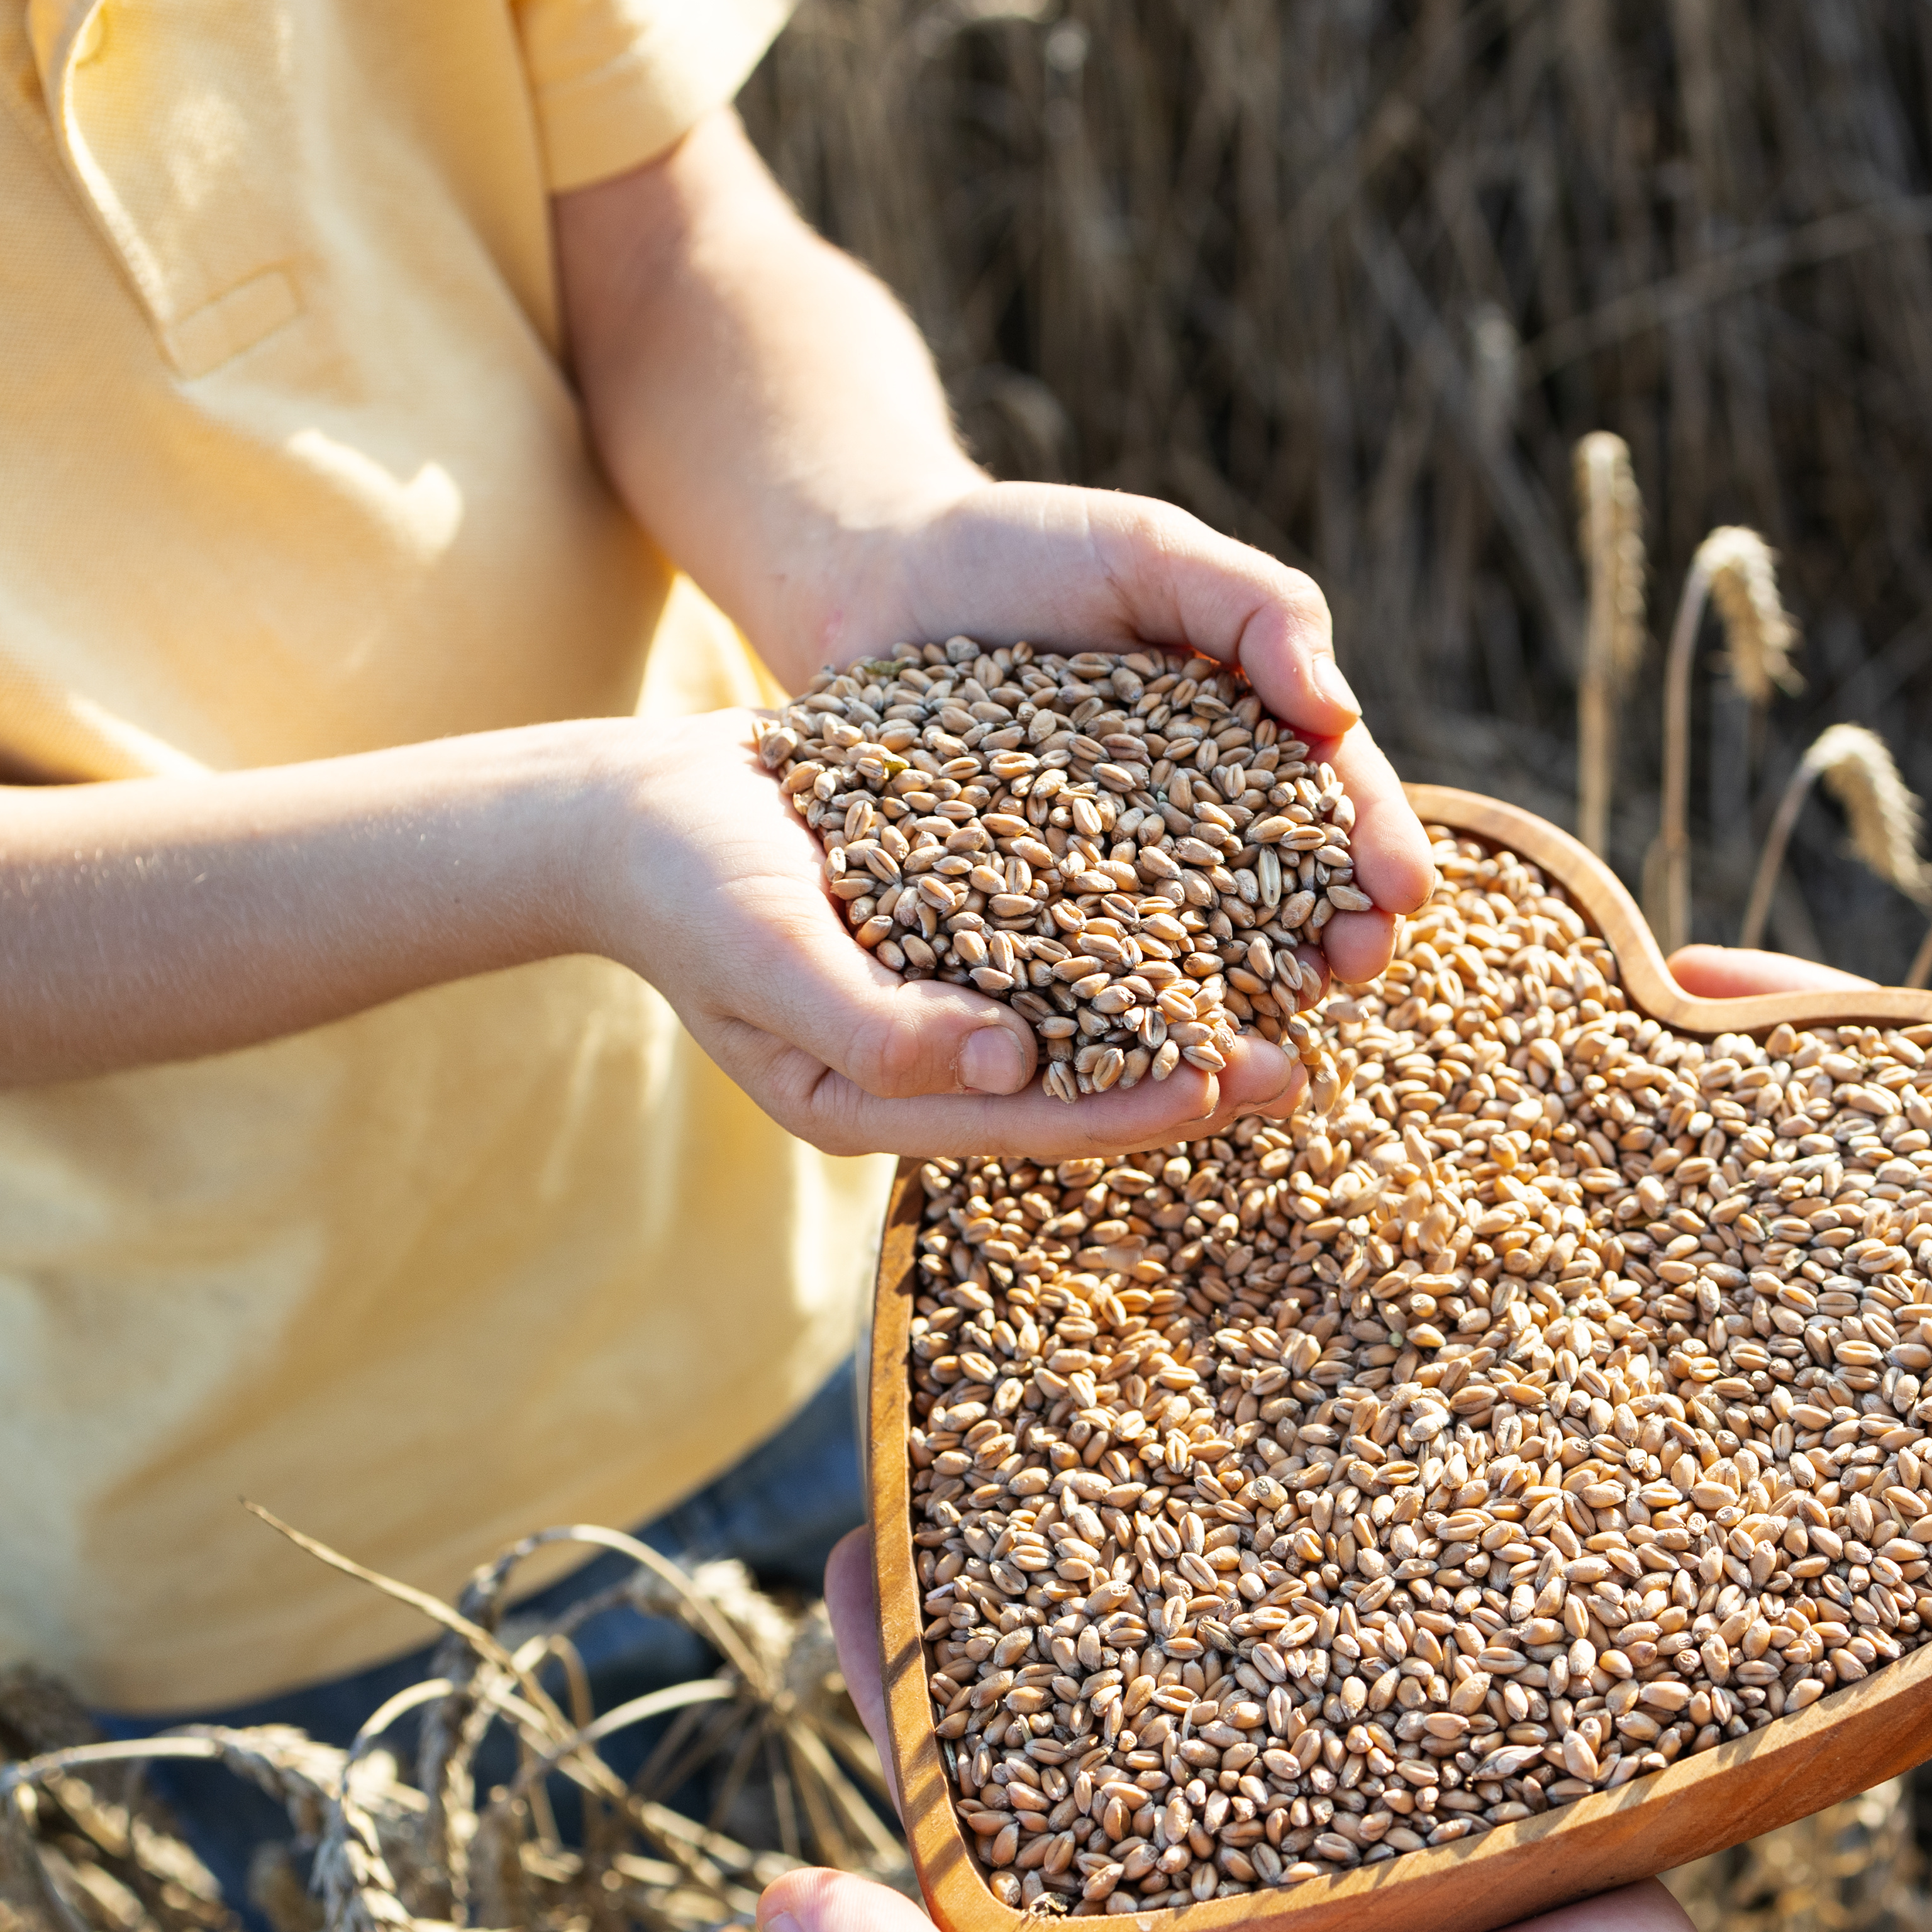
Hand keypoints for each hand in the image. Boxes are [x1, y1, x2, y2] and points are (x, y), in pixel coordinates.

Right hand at [583, 710, 1309, 1156]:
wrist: (634, 806)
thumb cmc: (685, 885)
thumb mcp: (768, 956)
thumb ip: (880, 1028)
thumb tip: (1017, 1068)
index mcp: (878, 1101)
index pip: (1029, 1125)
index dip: (1131, 1111)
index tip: (1227, 1086)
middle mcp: (931, 1058)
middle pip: (1080, 1083)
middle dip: (1188, 1075)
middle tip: (1297, 1061)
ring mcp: (950, 989)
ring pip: (1092, 1013)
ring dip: (1188, 998)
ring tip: (1289, 983)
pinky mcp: (966, 914)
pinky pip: (1071, 932)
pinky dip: (1146, 921)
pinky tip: (1225, 887)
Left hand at [752, 1532, 1893, 1931]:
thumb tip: (779, 1896)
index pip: (974, 1800)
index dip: (910, 1681)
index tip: (860, 1552)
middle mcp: (1217, 1894)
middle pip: (1111, 1701)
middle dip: (1051, 1577)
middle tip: (999, 1428)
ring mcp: (1353, 1836)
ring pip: (1260, 1664)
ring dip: (1209, 1550)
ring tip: (1148, 1409)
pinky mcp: (1482, 1798)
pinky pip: (1425, 1670)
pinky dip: (1389, 1582)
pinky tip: (1341, 1467)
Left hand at [817, 481, 1435, 989]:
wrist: (875, 581)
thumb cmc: (1027, 550)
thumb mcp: (1152, 551)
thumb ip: (1257, 608)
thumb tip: (1338, 713)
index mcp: (1249, 749)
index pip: (1333, 802)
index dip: (1377, 847)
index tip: (1406, 888)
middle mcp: (1191, 833)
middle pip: (1282, 897)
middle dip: (1332, 937)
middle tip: (1356, 966)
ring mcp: (1107, 884)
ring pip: (1193, 953)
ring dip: (1243, 997)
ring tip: (1277, 1019)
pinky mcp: (1018, 918)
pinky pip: (1073, 971)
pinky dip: (1113, 1011)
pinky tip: (1140, 1045)